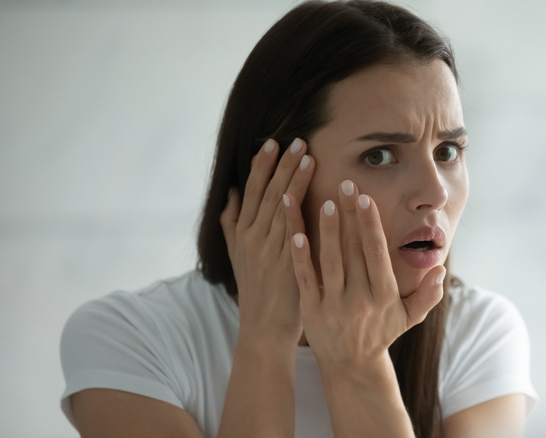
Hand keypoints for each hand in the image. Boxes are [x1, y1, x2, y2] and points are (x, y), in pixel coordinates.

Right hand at [220, 138, 314, 344]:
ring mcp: (269, 251)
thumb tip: (230, 192)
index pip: (251, 190)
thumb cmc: (255, 289)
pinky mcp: (287, 265)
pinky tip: (315, 195)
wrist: (263, 327)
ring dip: (295, 181)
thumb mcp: (236, 254)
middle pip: (268, 193)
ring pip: (281, 208)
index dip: (261, 165)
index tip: (272, 142)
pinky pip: (295, 233)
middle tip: (298, 140)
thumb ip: (232, 222)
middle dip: (283, 165)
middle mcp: (253, 238)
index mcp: (242, 232)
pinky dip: (302, 213)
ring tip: (309, 157)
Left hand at [284, 179, 444, 368]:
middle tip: (345, 184)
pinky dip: (300, 255)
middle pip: (353, 250)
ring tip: (323, 199)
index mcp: (384, 296)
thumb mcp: (409, 318)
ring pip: (329, 260)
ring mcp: (333, 304)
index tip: (366, 198)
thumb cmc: (381, 334)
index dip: (370, 225)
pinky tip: (295, 232)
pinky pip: (305, 277)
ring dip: (326, 229)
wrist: (351, 366)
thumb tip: (441, 269)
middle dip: (348, 215)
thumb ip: (427, 295)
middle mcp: (359, 299)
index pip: (376, 253)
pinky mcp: (311, 309)